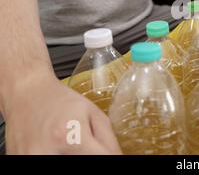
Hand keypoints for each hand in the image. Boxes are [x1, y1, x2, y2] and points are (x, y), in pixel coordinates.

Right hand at [4, 75, 121, 154]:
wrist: (26, 94)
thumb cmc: (59, 101)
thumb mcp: (93, 113)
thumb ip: (109, 140)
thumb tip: (119, 158)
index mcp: (70, 137)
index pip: (102, 159)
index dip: (112, 156)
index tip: (108, 152)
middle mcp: (47, 153)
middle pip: (83, 163)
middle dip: (89, 154)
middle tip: (85, 145)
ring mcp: (30, 159)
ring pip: (65, 164)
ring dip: (73, 154)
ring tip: (71, 145)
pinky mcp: (20, 160)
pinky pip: (48, 163)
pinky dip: (58, 155)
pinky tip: (56, 147)